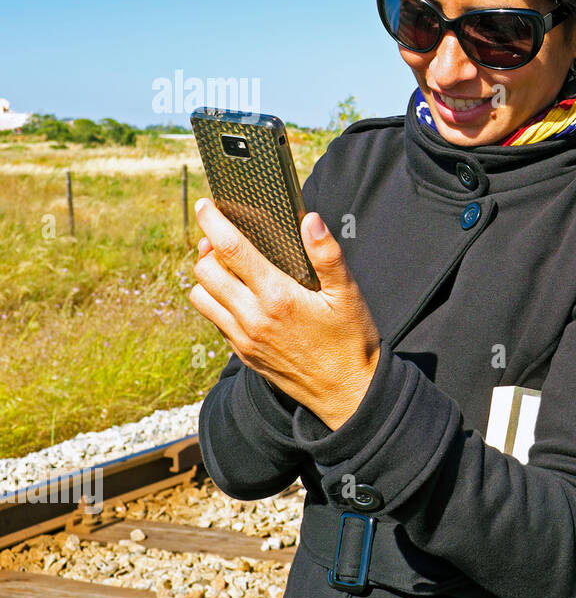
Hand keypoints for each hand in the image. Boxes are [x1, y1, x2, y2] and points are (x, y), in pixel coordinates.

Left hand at [188, 198, 380, 430]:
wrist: (347, 392)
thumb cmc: (352, 340)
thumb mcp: (348, 294)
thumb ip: (327, 255)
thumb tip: (311, 220)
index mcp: (278, 297)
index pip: (231, 250)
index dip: (213, 222)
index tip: (205, 205)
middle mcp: (253, 317)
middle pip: (205, 270)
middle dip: (207, 248)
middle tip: (221, 237)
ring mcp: (244, 338)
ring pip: (201, 297)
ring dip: (207, 277)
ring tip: (225, 266)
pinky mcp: (242, 353)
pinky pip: (214, 320)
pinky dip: (216, 301)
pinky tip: (237, 295)